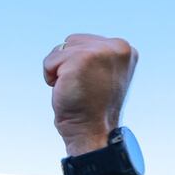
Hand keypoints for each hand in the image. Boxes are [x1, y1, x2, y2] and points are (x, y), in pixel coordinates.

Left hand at [43, 34, 137, 154]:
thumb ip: (96, 57)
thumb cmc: (92, 109)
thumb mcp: (102, 75)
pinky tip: (67, 92)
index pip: (85, 42)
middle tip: (82, 89)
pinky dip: (50, 78)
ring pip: (59, 50)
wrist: (93, 133)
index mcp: (125, 49)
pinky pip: (50, 62)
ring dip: (59, 72)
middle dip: (67, 65)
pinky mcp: (82, 59)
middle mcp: (117, 46)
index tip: (91, 85)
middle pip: (71, 41)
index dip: (78, 65)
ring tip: (75, 90)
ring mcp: (100, 51)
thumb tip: (72, 44)